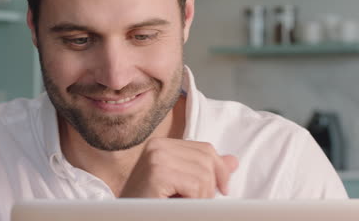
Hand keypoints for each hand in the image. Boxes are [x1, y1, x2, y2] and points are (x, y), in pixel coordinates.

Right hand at [119, 138, 238, 198]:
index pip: (205, 149)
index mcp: (162, 145)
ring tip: (181, 205)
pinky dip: (194, 201)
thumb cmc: (153, 205)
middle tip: (193, 202)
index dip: (219, 170)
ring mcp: (156, 157)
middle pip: (207, 160)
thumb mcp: (183, 185)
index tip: (221, 190)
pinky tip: (176, 206)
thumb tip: (233, 160)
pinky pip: (196, 185)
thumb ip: (206, 170)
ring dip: (200, 197)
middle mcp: (158, 146)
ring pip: (204, 174)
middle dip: (209, 186)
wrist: (125, 218)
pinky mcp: (157, 173)